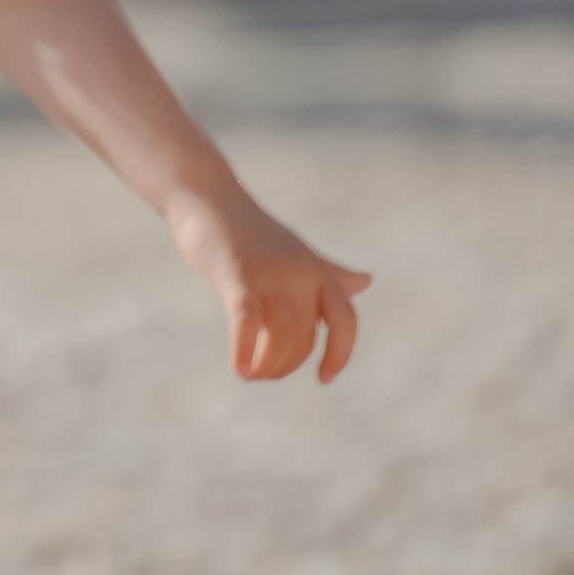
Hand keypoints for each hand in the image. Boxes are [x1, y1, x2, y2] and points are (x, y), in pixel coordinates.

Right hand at [168, 181, 368, 382]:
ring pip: (280, 338)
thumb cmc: (250, 231)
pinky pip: (247, 321)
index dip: (340, 354)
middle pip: (305, 339)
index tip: (324, 378)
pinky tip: (239, 371)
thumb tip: (367, 281)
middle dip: (284, 366)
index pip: (346, 321)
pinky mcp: (237, 275)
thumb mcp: (297, 254)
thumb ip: (330, 274)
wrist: (207, 197)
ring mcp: (271, 273)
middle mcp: (301, 273)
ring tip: (249, 374)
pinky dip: (244, 350)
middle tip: (262, 372)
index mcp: (318, 271)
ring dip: (266, 367)